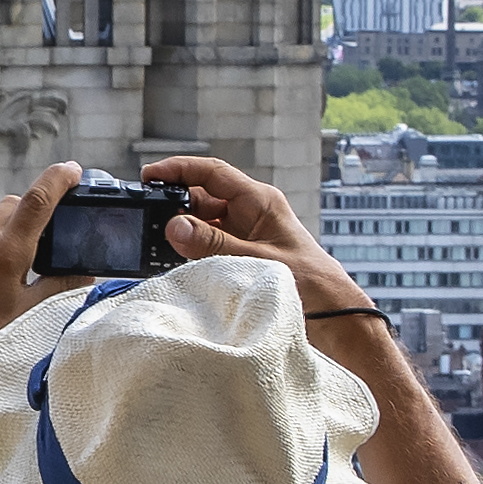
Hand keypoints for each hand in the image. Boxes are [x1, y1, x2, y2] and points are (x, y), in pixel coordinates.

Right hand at [146, 151, 372, 321]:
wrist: (333, 313)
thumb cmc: (309, 281)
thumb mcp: (256, 259)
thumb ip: (213, 244)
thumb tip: (174, 226)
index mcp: (259, 201)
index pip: (212, 173)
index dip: (179, 170)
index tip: (150, 175)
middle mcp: (250, 213)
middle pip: (202, 198)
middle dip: (176, 206)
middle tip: (149, 219)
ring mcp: (245, 234)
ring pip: (203, 223)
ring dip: (183, 232)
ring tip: (161, 244)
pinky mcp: (241, 256)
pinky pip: (209, 246)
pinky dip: (193, 251)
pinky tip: (179, 261)